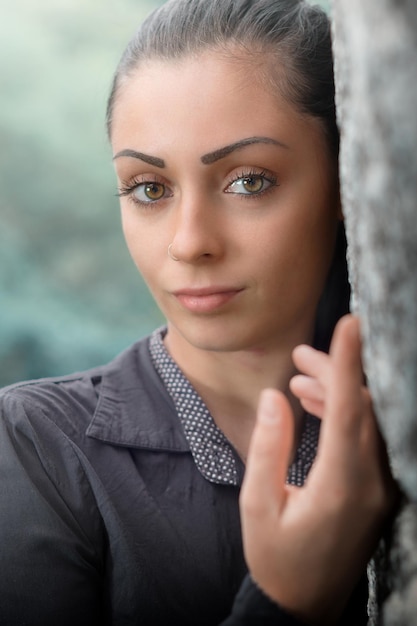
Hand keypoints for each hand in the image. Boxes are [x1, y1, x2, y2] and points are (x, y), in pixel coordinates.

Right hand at [240, 315, 396, 624]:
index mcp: (339, 485)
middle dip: (334, 373)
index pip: (350, 411)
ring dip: (337, 393)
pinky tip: (314, 406)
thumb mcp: (258, 505)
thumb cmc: (276, 558)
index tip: (351, 325)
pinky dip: (343, 415)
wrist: (304, 605)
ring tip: (300, 378)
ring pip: (366, 421)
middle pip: (361, 408)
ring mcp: (379, 487)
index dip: (348, 364)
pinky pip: (365, 438)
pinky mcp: (376, 489)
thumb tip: (274, 398)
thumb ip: (267, 447)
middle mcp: (370, 482)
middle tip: (300, 355)